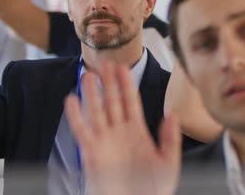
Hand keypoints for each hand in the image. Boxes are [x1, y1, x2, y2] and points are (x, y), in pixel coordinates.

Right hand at [65, 62, 180, 194]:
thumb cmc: (152, 190)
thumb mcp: (168, 164)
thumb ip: (170, 139)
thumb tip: (172, 115)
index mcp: (137, 132)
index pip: (131, 102)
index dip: (126, 84)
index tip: (123, 67)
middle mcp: (119, 133)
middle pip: (112, 102)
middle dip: (108, 82)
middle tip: (104, 63)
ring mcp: (104, 141)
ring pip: (96, 112)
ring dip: (92, 94)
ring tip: (88, 75)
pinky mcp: (91, 153)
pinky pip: (82, 131)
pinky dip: (76, 116)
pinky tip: (72, 100)